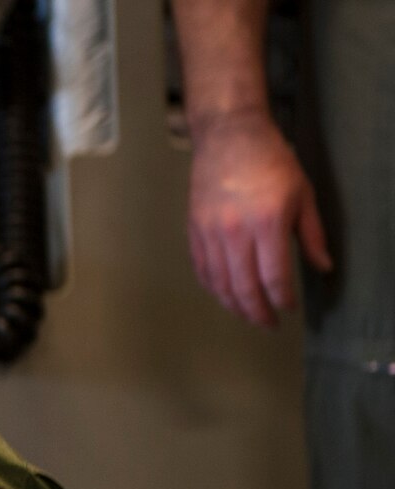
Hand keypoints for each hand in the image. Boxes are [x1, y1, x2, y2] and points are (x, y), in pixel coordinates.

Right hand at [186, 110, 332, 327]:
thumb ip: (311, 235)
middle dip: (258, 312)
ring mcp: (210, 233)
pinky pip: (202, 270)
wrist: (229, 137)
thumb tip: (322, 267)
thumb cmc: (270, 161)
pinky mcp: (194, 231)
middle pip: (243, 287)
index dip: (282, 299)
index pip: (273, 276)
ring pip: (219, 284)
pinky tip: (224, 295)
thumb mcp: (302, 195)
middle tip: (268, 324)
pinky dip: (213, 288)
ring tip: (247, 315)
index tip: (289, 308)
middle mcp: (235, 232)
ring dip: (234, 306)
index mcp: (267, 223)